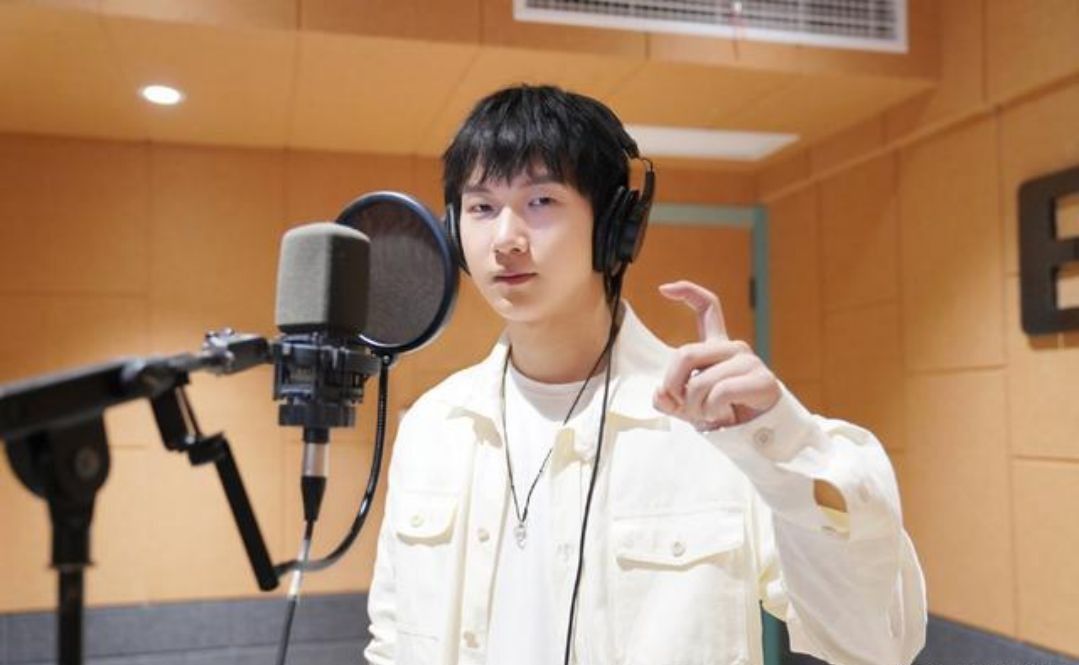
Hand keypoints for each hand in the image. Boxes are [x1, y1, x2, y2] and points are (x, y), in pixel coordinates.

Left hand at [652, 280, 780, 429]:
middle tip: (682, 405)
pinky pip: (720, 393)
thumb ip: (668, 397)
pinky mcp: (762, 380)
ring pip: (700, 382)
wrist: (756, 436)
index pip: (707, 308)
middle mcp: (733, 348)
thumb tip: (661, 393)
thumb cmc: (722, 414)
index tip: (664, 289)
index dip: (687, 292)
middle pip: (685, 354)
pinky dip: (713, 410)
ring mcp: (749, 361)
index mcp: (717, 347)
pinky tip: (723, 415)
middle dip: (673, 386)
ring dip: (696, 407)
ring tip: (710, 414)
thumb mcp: (686, 405)